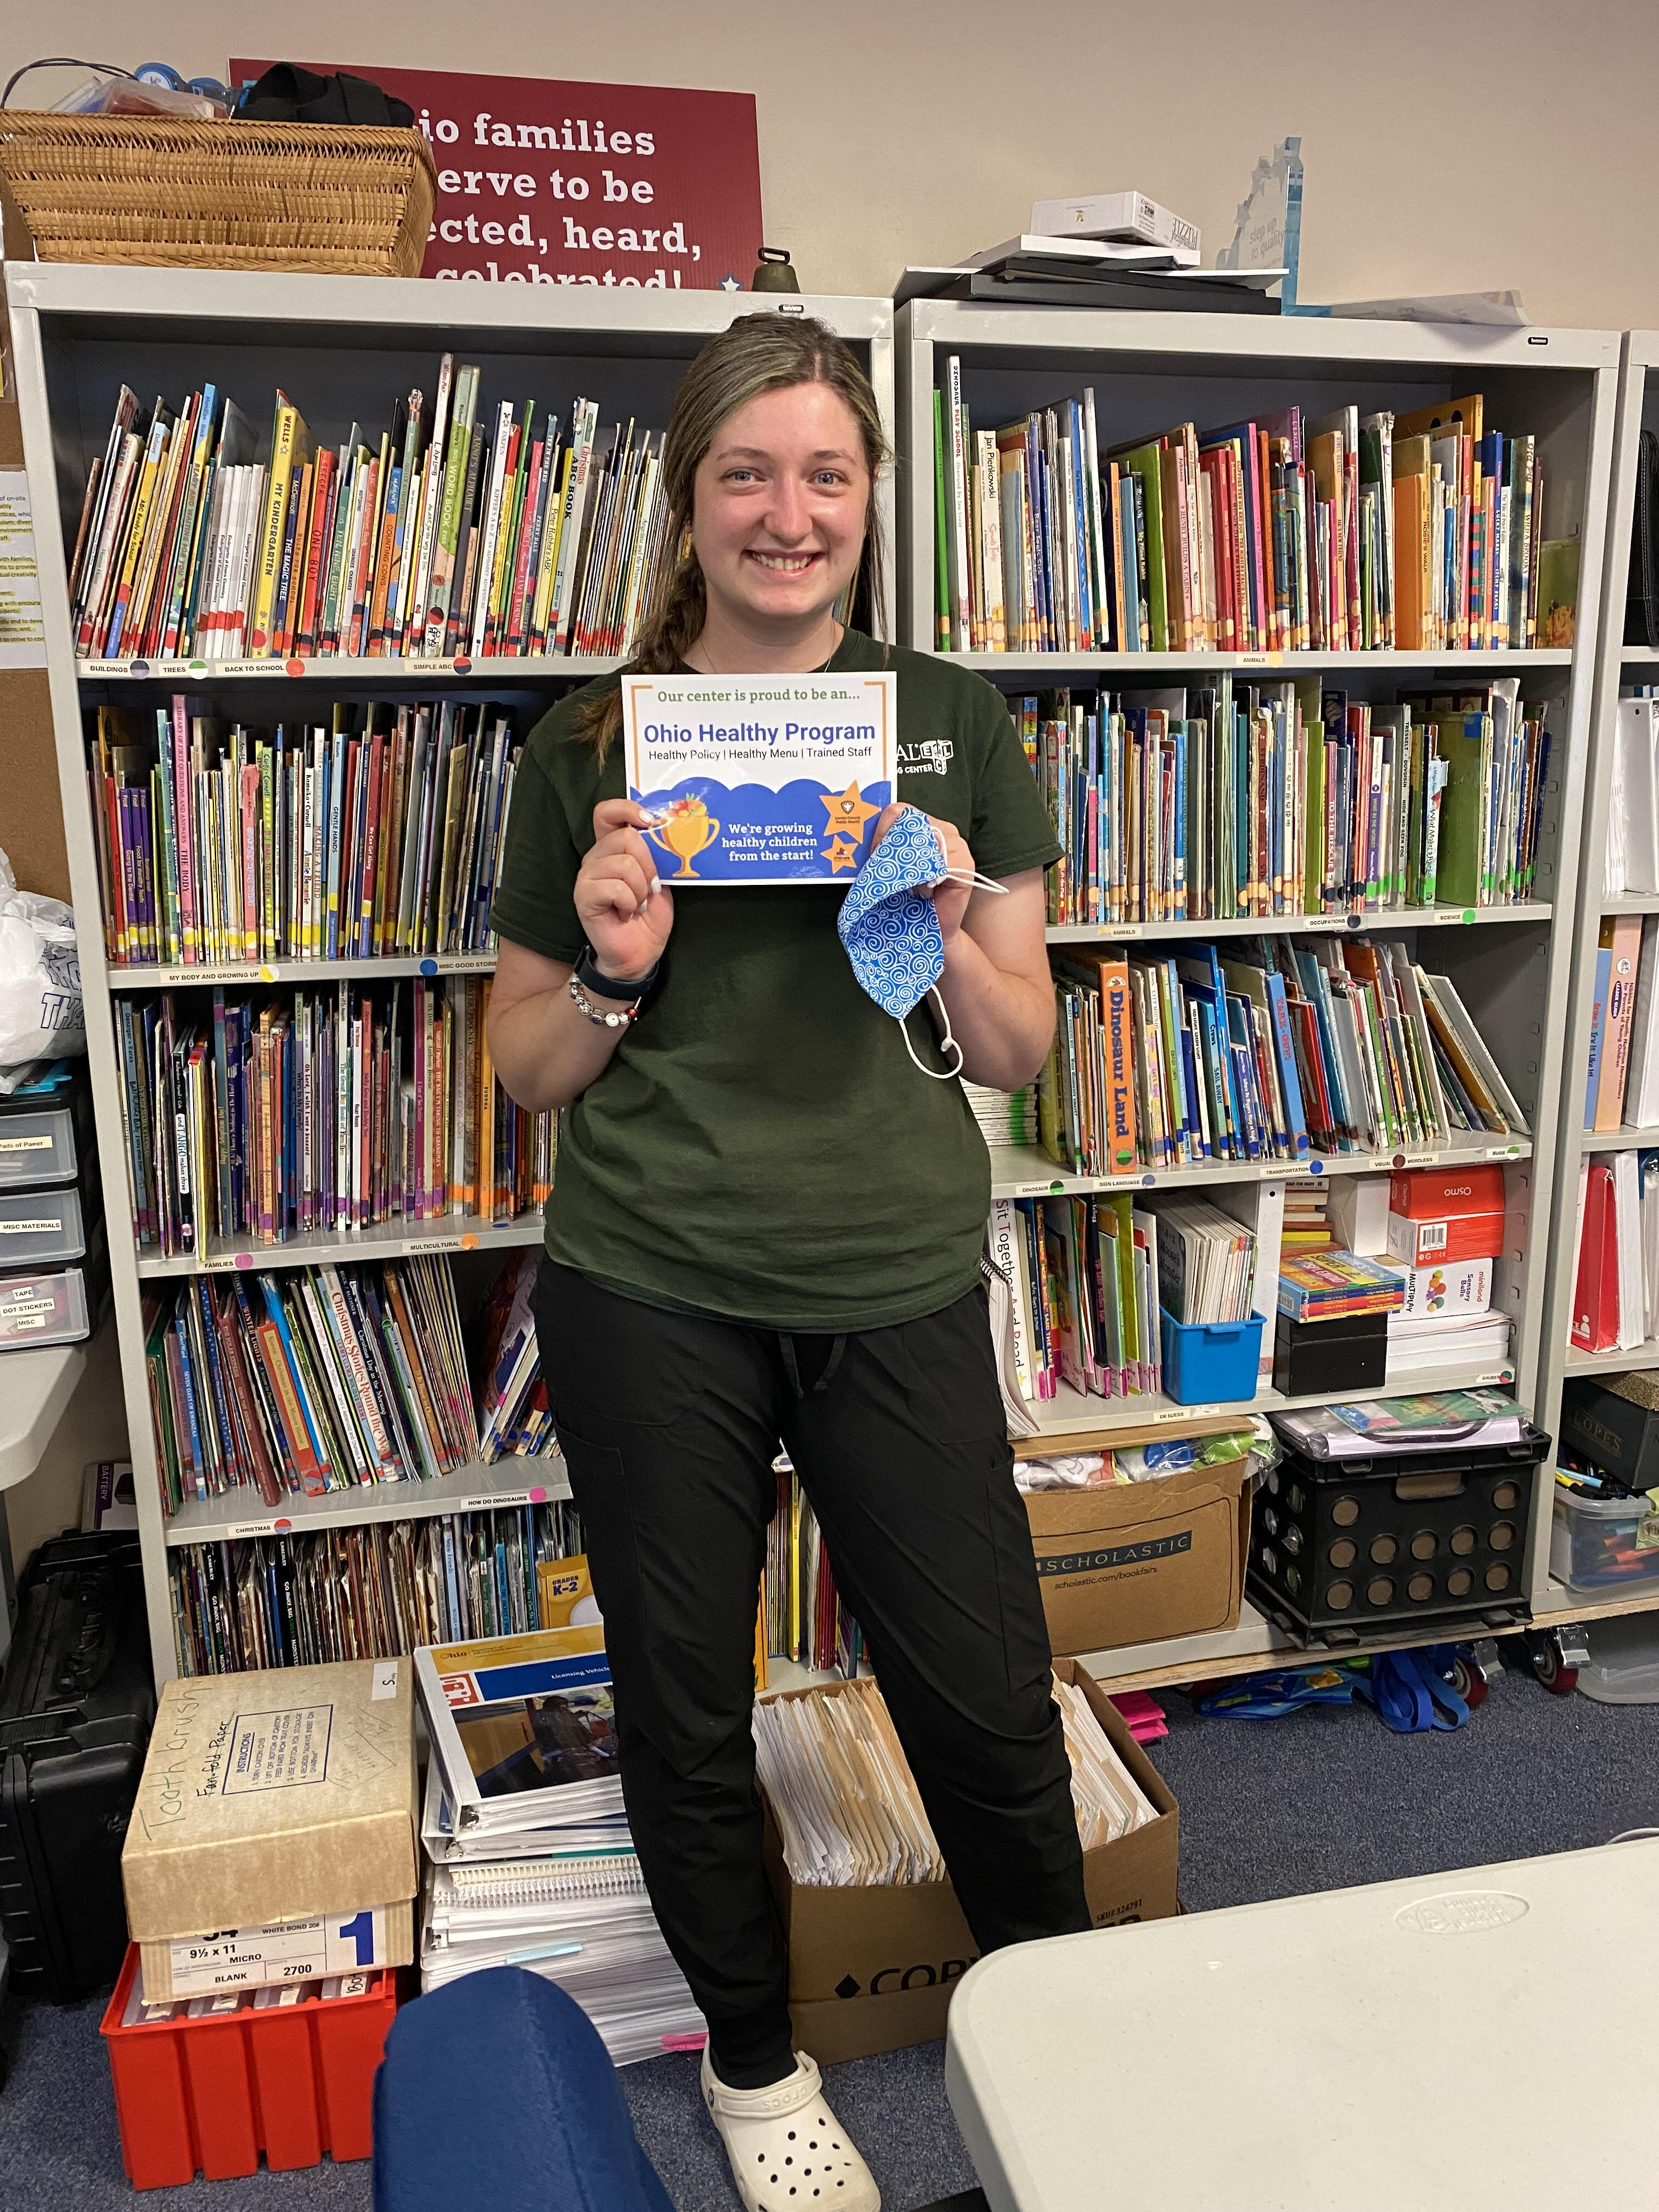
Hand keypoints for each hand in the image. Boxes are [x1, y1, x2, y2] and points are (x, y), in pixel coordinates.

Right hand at [574, 799, 675, 981]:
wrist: (640, 952)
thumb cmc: (648, 915)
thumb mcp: (660, 878)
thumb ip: (656, 854)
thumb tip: (664, 831)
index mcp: (611, 848)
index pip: (607, 812)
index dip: (628, 809)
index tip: (652, 822)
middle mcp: (595, 857)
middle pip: (625, 837)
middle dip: (649, 864)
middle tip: (650, 888)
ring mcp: (586, 876)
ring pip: (623, 863)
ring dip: (640, 888)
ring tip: (637, 904)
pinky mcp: (583, 896)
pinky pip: (614, 887)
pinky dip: (629, 902)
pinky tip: (626, 913)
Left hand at [871, 802, 975, 943]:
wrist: (929, 932)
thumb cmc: (907, 901)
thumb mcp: (889, 869)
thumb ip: (881, 850)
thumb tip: (859, 838)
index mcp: (923, 826)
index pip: (898, 812)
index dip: (881, 832)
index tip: (873, 856)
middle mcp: (942, 829)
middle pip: (910, 822)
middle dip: (891, 847)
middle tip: (886, 873)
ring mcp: (957, 845)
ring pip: (925, 840)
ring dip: (909, 866)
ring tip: (908, 887)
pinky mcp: (965, 865)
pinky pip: (940, 861)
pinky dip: (926, 877)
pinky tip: (924, 892)